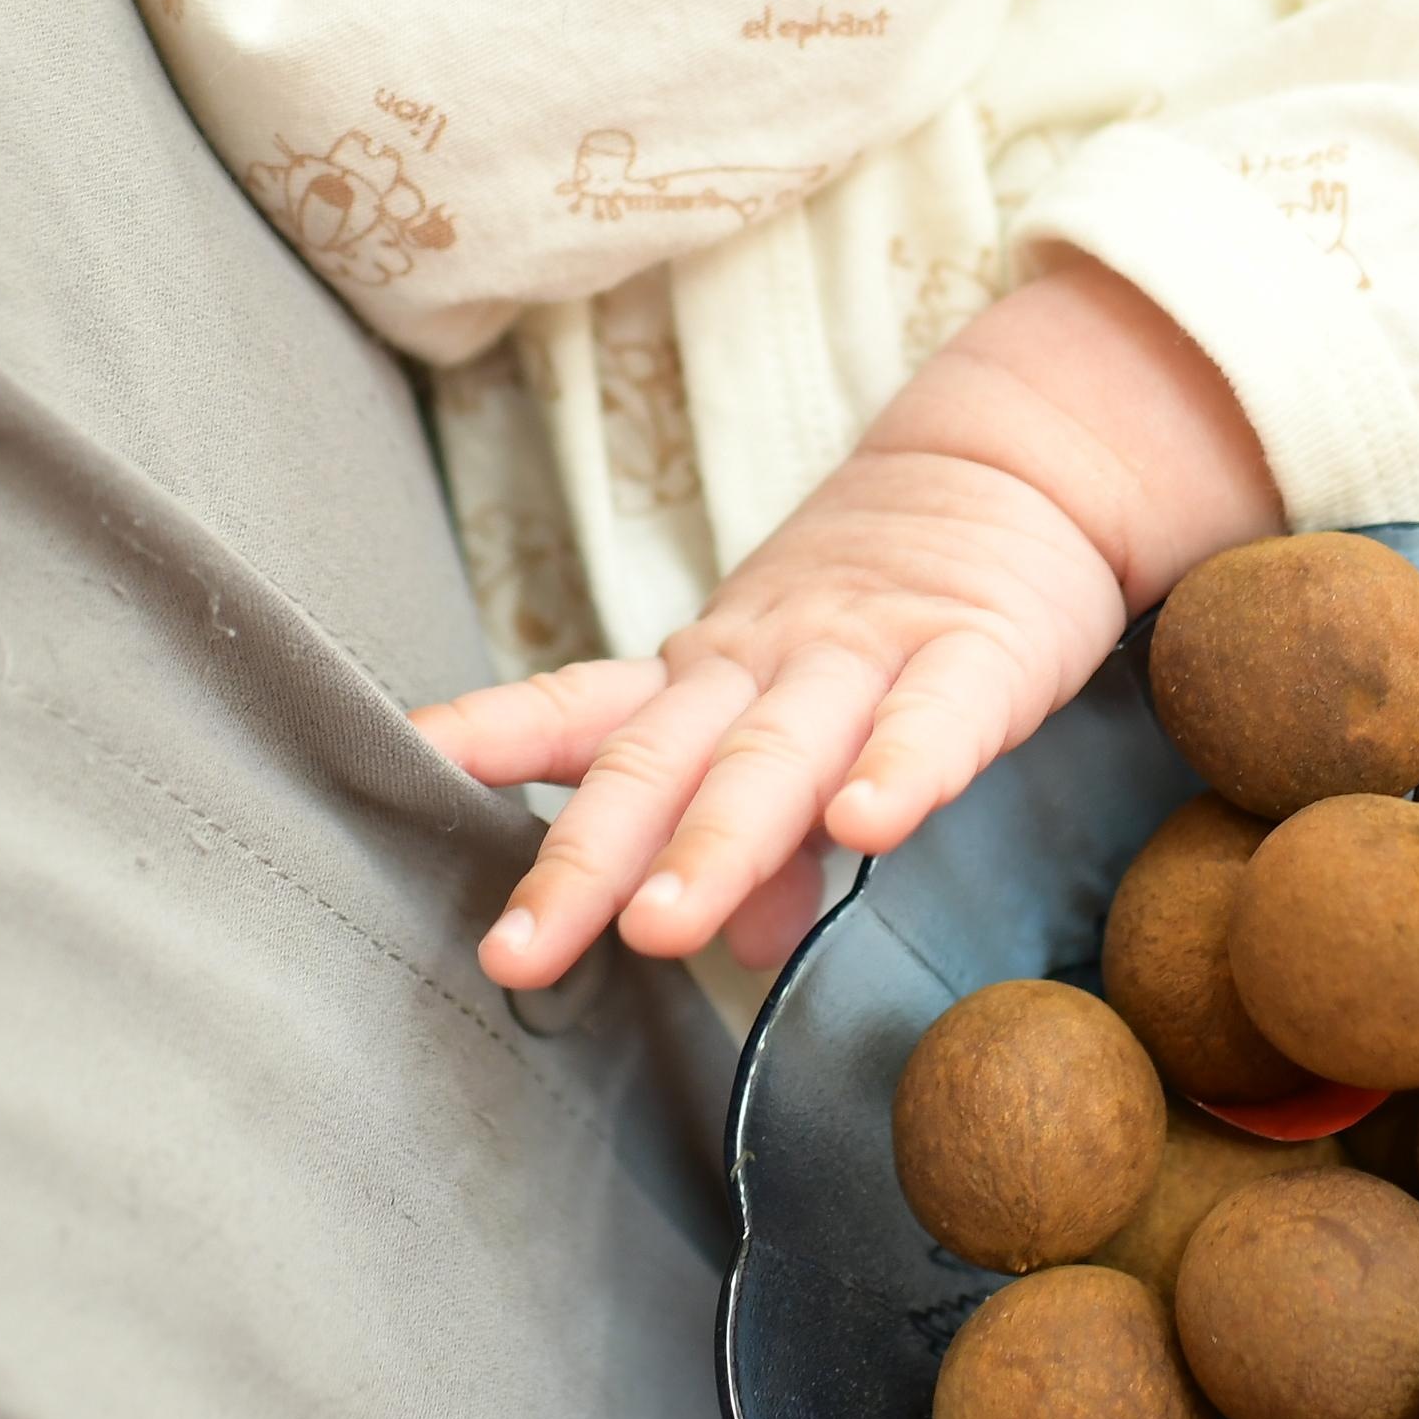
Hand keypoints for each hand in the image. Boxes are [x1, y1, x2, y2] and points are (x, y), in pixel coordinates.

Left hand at [415, 257, 1276, 988]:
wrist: (1019, 467)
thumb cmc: (892, 617)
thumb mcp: (806, 719)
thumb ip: (776, 842)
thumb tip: (742, 945)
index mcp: (707, 677)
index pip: (580, 711)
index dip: (491, 739)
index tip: (399, 771)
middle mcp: (764, 664)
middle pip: (658, 763)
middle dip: (584, 861)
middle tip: (516, 951)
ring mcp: (866, 656)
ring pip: (777, 754)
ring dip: (717, 841)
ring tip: (664, 927)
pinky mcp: (979, 654)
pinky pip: (936, 719)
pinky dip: (903, 770)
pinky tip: (869, 826)